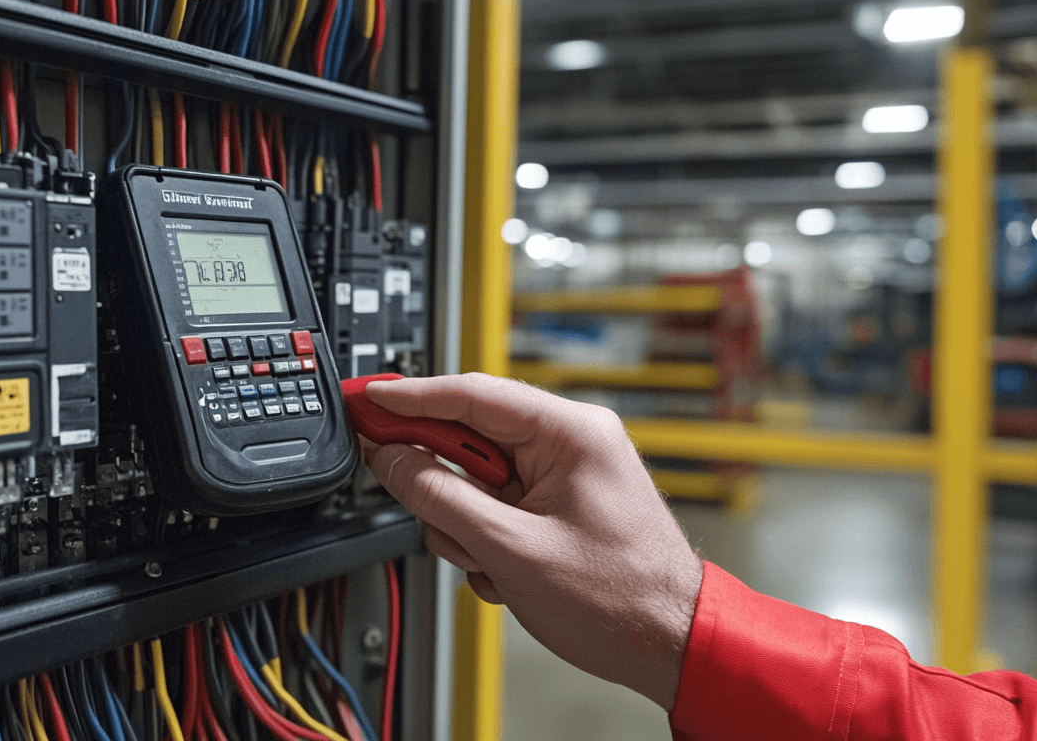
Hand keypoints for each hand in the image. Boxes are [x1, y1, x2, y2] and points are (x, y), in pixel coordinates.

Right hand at [361, 373, 701, 709]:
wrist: (669, 644)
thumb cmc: (621, 597)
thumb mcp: (511, 547)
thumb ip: (440, 496)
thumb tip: (391, 459)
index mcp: (570, 431)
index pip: (471, 392)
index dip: (409, 397)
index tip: (366, 399)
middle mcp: (570, 442)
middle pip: (470, 439)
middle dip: (444, 487)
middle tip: (428, 511)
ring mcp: (565, 475)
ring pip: (476, 481)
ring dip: (466, 527)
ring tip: (490, 562)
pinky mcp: (558, 506)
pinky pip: (496, 508)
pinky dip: (487, 542)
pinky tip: (506, 572)